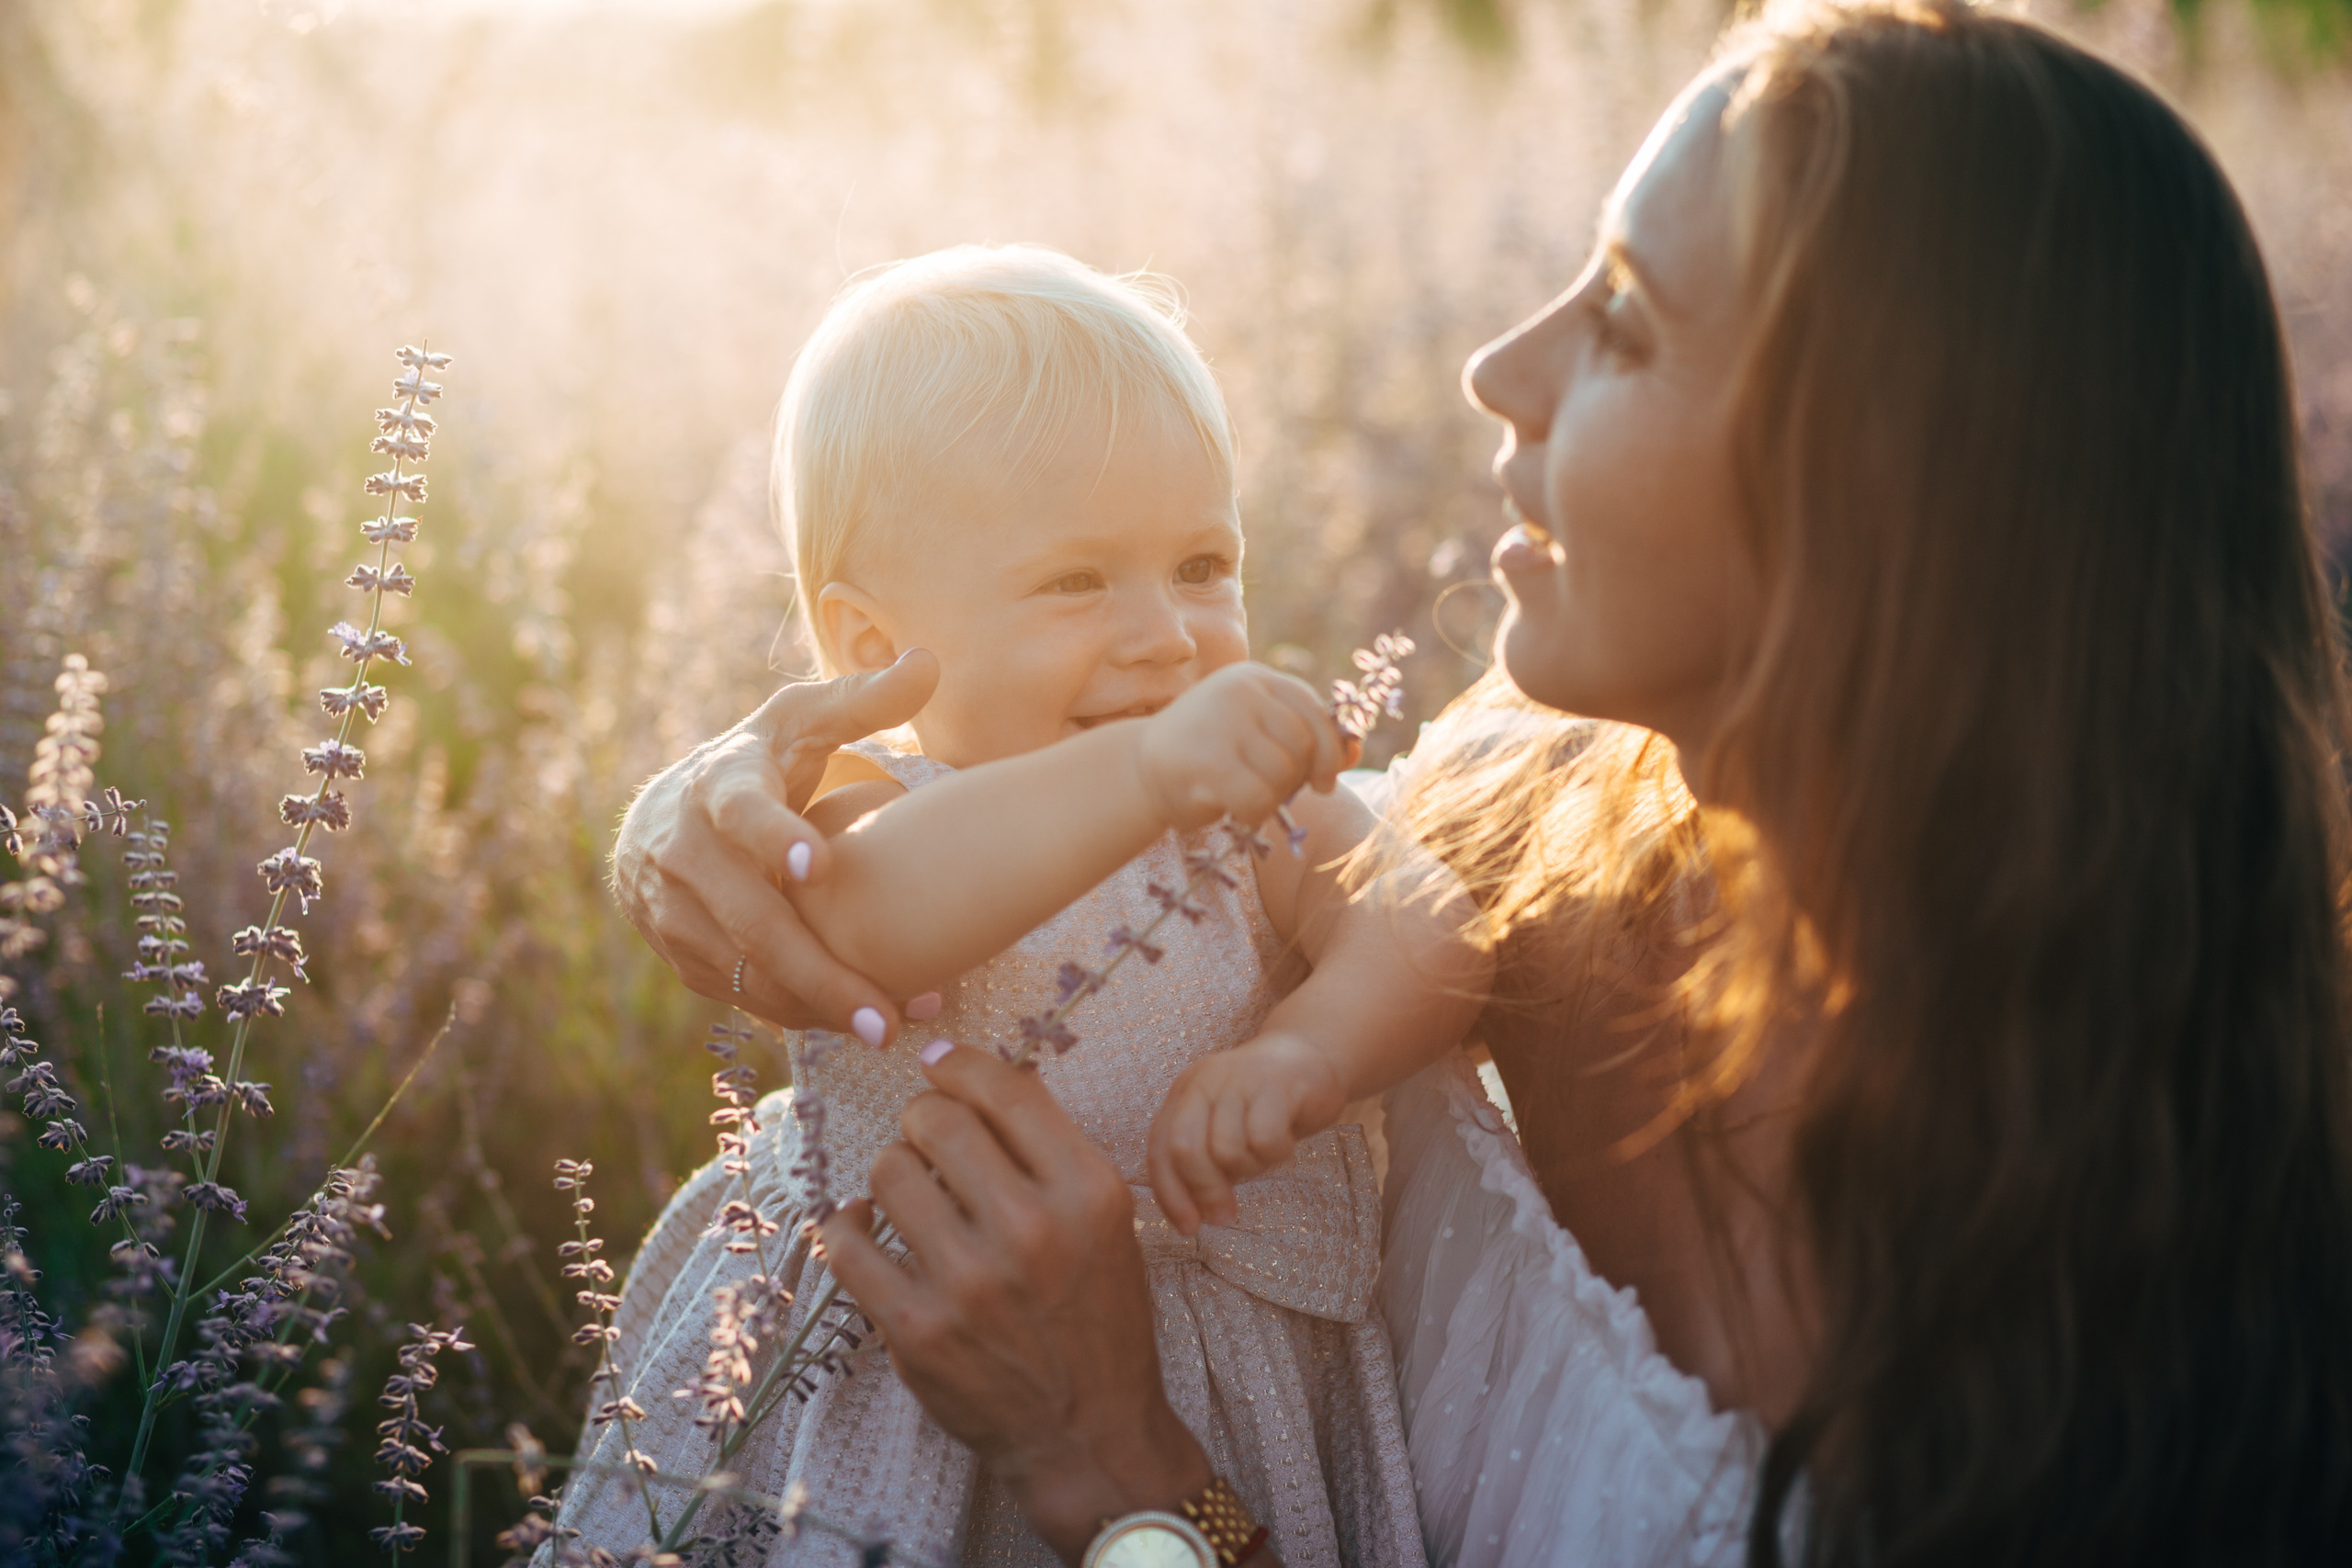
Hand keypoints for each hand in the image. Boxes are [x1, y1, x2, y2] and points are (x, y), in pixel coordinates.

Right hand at [609, 649, 940, 1036]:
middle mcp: (684, 851)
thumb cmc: (757, 762)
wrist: (663, 816)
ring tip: (887, 1027)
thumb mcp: (800, 722)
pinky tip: (850, 1022)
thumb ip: (863, 700)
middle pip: (752, 921)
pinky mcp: (678, 952)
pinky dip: (793, 1013)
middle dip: (819, 973)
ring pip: (745, 971)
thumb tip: (928, 662)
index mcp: (721, 786)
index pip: (742, 812)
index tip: (817, 866)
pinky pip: (737, 993)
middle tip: (886, 1017)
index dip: (775, 837)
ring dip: (815, 1005)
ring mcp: (673, 909)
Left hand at [817, 1043, 1213, 1561]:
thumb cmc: (1096, 1317)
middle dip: (921, 1120)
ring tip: (910, 1198)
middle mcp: (1031, 1230)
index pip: (1006, 1090)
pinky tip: (864, 1227)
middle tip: (925, 1141)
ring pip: (887, 1173)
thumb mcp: (1105, 1220)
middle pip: (936, 1121)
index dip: (959, 1065)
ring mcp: (969, 1283)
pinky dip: (846, 1225)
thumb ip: (1050, 1150)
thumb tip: (971, 1074)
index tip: (939, 1065)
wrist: (1087, 1432)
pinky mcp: (917, 1330)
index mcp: (1087, 1192)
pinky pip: (846, 1244)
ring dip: (891, 1175)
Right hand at [1135, 663, 1356, 831]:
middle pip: (1303, 743)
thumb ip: (1304, 740)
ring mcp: (1222, 722)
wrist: (1138, 772)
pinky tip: (1235, 810)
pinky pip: (1259, 798)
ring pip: (1283, 773)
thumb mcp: (1259, 737)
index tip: (1322, 781)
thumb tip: (1356, 750)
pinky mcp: (1208, 760)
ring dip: (1272, 798)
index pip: (1314, 712)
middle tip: (1272, 791)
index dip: (1329, 751)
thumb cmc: (1208, 756)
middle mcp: (1240, 691)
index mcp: (1255, 678)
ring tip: (1246, 796)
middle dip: (1296, 777)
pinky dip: (1254, 815)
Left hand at [1147, 1032, 1347, 1235]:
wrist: (1311, 1055)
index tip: (1189, 1229)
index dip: (1170, 1196)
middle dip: (1204, 1192)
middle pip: (1186, 1150)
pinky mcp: (1275, 1084)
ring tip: (1264, 1155)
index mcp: (1183, 1094)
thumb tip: (1192, 1216)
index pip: (1160, 1151)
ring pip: (1227, 1150)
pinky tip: (1285, 1141)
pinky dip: (1276, 1154)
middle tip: (1225, 1215)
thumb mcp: (1223, 1129)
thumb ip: (1202, 1160)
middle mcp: (1204, 1082)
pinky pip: (1265, 1140)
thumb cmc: (1264, 1105)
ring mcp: (1238, 1080)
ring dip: (1249, 1168)